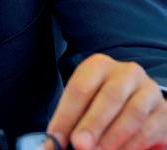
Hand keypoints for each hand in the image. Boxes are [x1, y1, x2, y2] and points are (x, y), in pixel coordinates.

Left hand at [47, 53, 166, 148]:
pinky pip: (149, 127)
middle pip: (108, 97)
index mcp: (99, 65)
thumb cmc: (104, 104)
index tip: (55, 138)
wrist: (139, 103)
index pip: (80, 88)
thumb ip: (71, 122)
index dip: (66, 115)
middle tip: (79, 145)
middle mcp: (126, 72)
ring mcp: (148, 89)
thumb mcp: (86, 105)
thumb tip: (52, 144)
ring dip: (114, 137)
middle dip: (92, 124)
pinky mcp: (163, 110)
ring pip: (132, 112)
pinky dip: (133, 144)